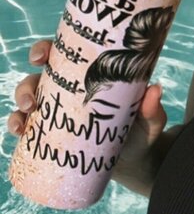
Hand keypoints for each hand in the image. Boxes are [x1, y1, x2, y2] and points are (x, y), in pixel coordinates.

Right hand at [7, 40, 175, 195]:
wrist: (137, 164)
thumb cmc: (144, 133)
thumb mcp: (150, 120)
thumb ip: (151, 108)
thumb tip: (155, 89)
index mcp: (90, 77)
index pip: (64, 56)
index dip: (45, 49)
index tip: (42, 56)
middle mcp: (70, 91)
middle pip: (39, 78)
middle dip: (26, 85)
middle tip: (31, 100)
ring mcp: (60, 113)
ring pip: (29, 102)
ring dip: (19, 106)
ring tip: (24, 118)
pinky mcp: (55, 135)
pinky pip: (29, 127)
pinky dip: (19, 126)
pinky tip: (18, 132)